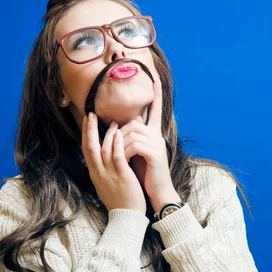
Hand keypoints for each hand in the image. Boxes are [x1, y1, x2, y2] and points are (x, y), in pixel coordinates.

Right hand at [81, 111, 145, 214]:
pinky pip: (116, 156)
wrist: (127, 217)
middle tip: (90, 114)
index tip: (87, 121)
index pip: (86, 150)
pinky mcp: (121, 176)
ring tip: (111, 121)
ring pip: (102, 149)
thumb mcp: (108, 184)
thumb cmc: (121, 200)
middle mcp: (98, 173)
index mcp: (95, 174)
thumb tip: (106, 157)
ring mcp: (109, 174)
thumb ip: (106, 170)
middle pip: (89, 147)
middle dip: (89, 129)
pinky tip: (118, 133)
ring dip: (106, 133)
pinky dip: (116, 144)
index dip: (85, 135)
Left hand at [119, 79, 176, 204]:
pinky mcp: (154, 153)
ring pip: (131, 133)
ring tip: (118, 158)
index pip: (156, 110)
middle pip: (134, 123)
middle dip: (120, 134)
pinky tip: (123, 161)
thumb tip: (122, 125)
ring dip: (119, 145)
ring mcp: (157, 144)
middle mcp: (157, 136)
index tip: (155, 79)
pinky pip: (133, 145)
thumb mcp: (136, 153)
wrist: (157, 192)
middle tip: (114, 148)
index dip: (156, 95)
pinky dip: (124, 152)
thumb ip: (132, 138)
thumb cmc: (145, 174)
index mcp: (154, 134)